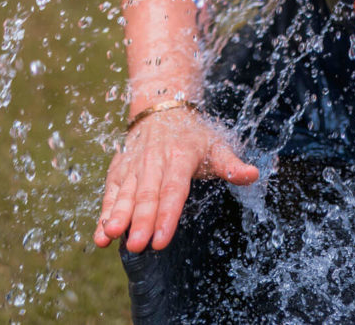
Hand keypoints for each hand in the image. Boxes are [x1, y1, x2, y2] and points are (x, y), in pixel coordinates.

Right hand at [94, 106, 258, 253]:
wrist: (162, 108)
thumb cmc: (193, 135)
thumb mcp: (215, 145)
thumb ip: (231, 164)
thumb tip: (254, 175)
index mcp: (180, 156)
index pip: (174, 189)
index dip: (168, 214)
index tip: (161, 239)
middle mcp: (154, 161)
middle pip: (147, 194)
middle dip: (141, 220)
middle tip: (137, 245)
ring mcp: (134, 165)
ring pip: (125, 193)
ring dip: (118, 216)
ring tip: (111, 236)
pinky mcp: (118, 170)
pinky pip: (110, 193)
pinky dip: (104, 213)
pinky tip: (100, 236)